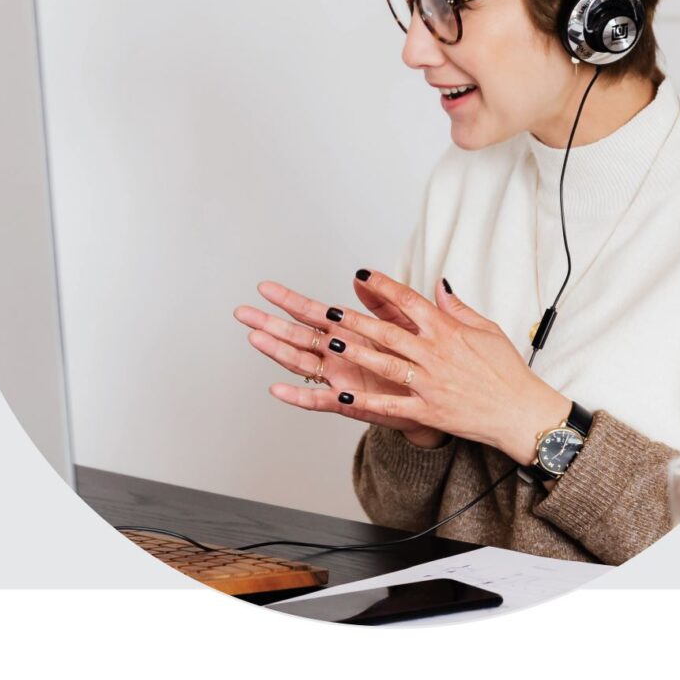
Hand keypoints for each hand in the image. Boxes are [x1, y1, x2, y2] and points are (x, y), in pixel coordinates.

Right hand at [234, 279, 445, 446]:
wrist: (437, 399)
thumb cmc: (416, 363)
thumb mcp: (402, 324)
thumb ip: (382, 302)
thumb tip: (361, 276)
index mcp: (348, 333)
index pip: (313, 313)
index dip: (289, 301)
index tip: (266, 288)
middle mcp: (337, 355)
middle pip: (296, 336)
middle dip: (269, 323)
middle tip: (242, 312)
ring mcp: (339, 378)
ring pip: (301, 363)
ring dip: (277, 351)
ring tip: (255, 338)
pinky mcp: (348, 403)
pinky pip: (318, 400)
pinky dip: (298, 396)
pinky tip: (277, 389)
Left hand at [312, 270, 572, 466]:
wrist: (522, 412)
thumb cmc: (507, 371)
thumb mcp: (487, 330)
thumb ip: (457, 308)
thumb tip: (438, 284)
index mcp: (448, 332)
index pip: (410, 302)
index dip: (384, 286)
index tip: (362, 275)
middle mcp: (436, 355)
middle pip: (389, 332)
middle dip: (356, 320)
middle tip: (329, 310)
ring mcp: (431, 384)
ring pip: (386, 365)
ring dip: (357, 353)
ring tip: (331, 343)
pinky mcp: (429, 411)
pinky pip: (392, 405)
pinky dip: (367, 401)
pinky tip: (343, 395)